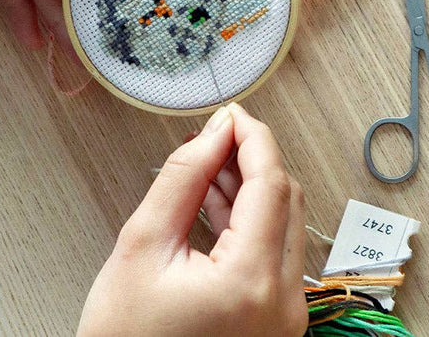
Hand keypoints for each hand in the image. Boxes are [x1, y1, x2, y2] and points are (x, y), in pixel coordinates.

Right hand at [78, 103, 307, 335]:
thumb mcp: (143, 245)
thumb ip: (182, 178)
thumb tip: (213, 133)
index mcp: (250, 282)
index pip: (270, 182)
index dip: (252, 137)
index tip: (232, 114)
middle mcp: (282, 301)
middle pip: (284, 198)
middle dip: (251, 157)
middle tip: (218, 135)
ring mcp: (284, 311)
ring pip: (282, 220)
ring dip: (249, 184)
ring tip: (212, 162)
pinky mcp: (275, 314)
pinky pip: (273, 246)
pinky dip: (249, 216)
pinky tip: (219, 196)